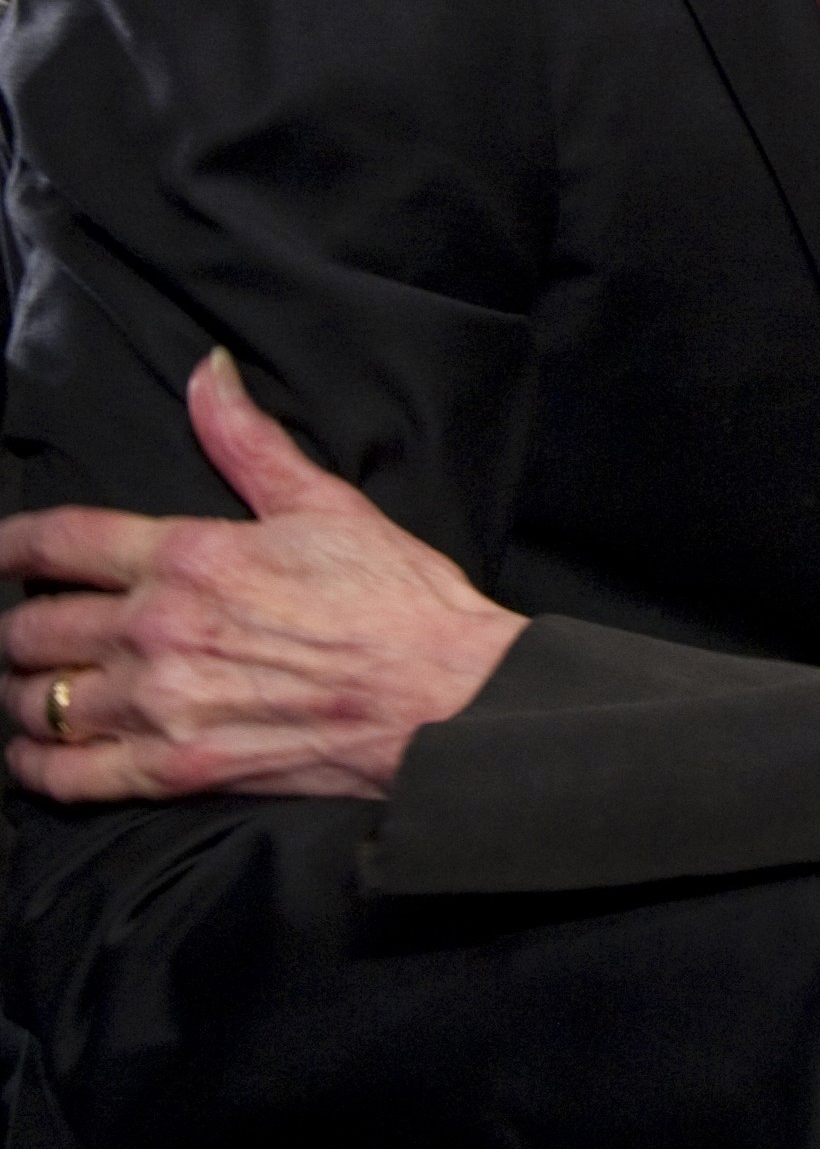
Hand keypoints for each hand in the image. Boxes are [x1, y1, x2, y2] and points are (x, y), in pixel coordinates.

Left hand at [0, 351, 525, 799]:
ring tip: (35, 689)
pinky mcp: (177, 770)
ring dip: (23, 694)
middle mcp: (157, 629)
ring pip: (36, 701)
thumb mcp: (327, 505)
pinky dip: (36, 765)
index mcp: (187, 555)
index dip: (8, 546)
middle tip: (28, 629)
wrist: (447, 695)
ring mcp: (161, 704)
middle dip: (16, 627)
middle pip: (29, 628)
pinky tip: (38, 754)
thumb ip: (248, 442)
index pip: (55, 542)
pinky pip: (65, 775)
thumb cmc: (398, 599)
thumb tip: (206, 374)